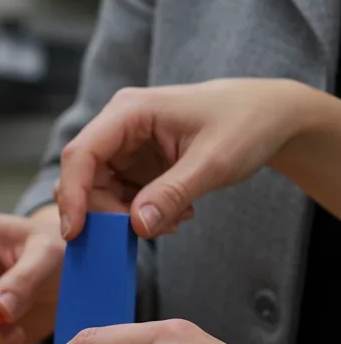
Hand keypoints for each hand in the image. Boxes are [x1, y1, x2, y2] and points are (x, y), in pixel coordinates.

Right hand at [55, 79, 321, 239]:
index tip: (76, 232)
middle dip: (110, 212)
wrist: (271, 116)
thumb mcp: (213, 162)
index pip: (81, 154)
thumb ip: (172, 193)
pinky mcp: (137, 163)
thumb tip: (136, 226)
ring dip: (129, 216)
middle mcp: (119, 126)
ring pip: (102, 191)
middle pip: (86, 178)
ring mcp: (127, 146)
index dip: (72, 195)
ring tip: (175, 220)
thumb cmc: (246, 123)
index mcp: (129, 111)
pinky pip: (122, 196)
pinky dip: (143, 213)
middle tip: (148, 232)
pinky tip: (177, 214)